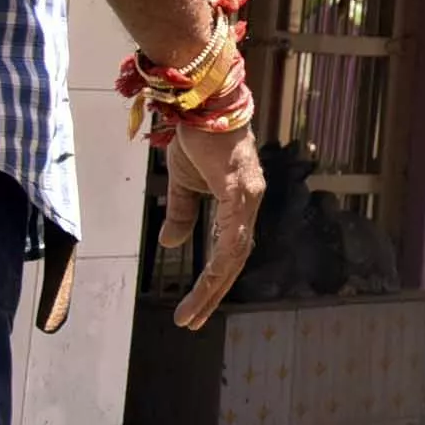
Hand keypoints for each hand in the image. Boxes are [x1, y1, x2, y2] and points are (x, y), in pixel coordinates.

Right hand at [161, 123, 264, 330]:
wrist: (201, 102)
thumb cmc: (198, 137)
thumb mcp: (184, 182)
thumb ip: (183, 212)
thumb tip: (173, 246)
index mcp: (240, 202)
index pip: (232, 251)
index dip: (215, 281)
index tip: (194, 307)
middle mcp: (251, 201)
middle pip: (237, 259)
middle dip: (214, 293)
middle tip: (192, 322)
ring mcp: (249, 196)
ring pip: (236, 253)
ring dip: (214, 287)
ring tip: (192, 313)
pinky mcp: (239, 188)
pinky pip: (233, 233)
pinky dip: (222, 260)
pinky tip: (210, 281)